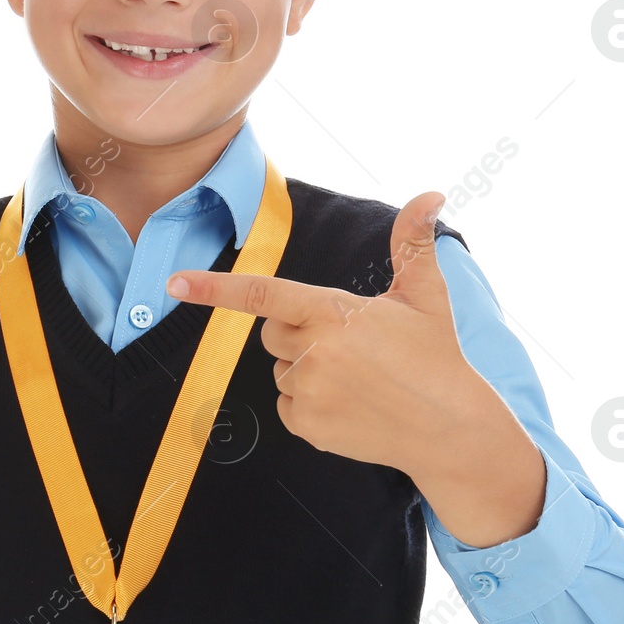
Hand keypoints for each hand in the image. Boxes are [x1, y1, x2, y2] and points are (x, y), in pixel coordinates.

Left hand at [166, 192, 528, 486]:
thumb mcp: (425, 294)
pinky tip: (349, 405)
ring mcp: (307, 392)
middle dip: (298, 332)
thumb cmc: (436, 357)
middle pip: (273, 332)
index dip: (213, 289)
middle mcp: (312, 352)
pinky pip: (287, 404)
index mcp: (330, 312)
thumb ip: (412, 240)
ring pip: (281, 369)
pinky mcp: (307, 427)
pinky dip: (309, 404)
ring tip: (357, 378)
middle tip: (348, 344)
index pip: (261, 294)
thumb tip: (431, 193)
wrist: (450, 430)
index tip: (174, 284)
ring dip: (306, 369)